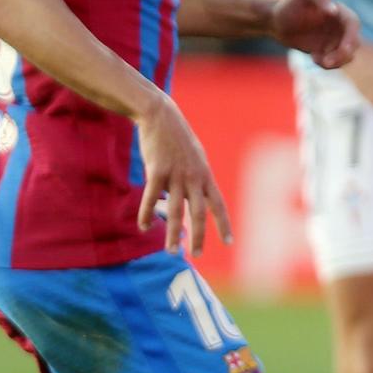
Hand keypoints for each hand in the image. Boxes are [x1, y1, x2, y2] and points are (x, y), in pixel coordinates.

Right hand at [135, 95, 232, 253]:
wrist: (161, 116)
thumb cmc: (178, 139)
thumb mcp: (195, 158)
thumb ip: (197, 179)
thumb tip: (195, 199)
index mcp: (205, 176)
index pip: (218, 205)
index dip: (223, 224)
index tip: (229, 242)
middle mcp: (193, 178)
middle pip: (198, 213)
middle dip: (198, 237)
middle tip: (197, 255)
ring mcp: (175, 175)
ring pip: (175, 211)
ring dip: (173, 234)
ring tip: (172, 252)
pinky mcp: (156, 170)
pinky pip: (151, 198)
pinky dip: (146, 213)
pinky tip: (144, 227)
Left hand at [271, 0, 359, 67]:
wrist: (277, 21)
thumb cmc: (289, 4)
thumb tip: (335, 10)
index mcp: (340, 11)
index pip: (353, 24)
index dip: (352, 37)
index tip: (345, 48)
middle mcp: (341, 26)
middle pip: (354, 43)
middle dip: (343, 55)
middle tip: (326, 62)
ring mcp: (336, 40)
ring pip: (348, 56)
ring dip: (336, 62)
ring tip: (316, 58)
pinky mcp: (328, 52)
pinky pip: (336, 63)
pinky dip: (327, 64)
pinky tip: (314, 57)